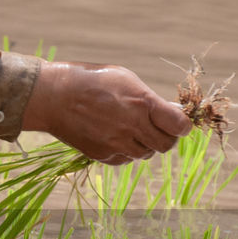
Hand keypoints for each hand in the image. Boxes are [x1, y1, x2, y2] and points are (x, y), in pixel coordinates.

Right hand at [22, 62, 190, 164]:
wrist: (54, 96)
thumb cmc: (92, 81)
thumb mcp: (126, 79)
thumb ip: (150, 99)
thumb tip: (172, 113)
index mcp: (142, 103)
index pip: (179, 125)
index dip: (183, 125)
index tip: (179, 123)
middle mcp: (132, 126)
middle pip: (166, 145)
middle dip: (167, 137)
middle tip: (160, 128)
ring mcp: (117, 143)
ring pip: (146, 154)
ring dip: (145, 144)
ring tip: (133, 129)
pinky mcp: (103, 155)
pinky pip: (125, 159)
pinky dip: (126, 151)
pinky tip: (115, 135)